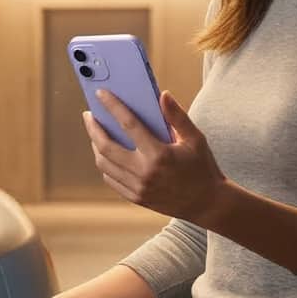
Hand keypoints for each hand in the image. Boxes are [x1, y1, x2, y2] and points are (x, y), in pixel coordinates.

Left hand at [86, 89, 229, 227]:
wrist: (207, 203)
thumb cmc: (202, 168)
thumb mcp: (195, 139)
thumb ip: (177, 116)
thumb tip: (162, 95)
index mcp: (159, 154)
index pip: (129, 124)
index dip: (112, 106)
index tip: (101, 94)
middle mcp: (144, 172)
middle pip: (106, 147)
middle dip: (93, 128)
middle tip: (89, 115)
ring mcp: (138, 187)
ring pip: (104, 164)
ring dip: (95, 146)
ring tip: (96, 133)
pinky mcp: (136, 198)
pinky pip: (111, 179)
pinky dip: (105, 165)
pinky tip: (105, 155)